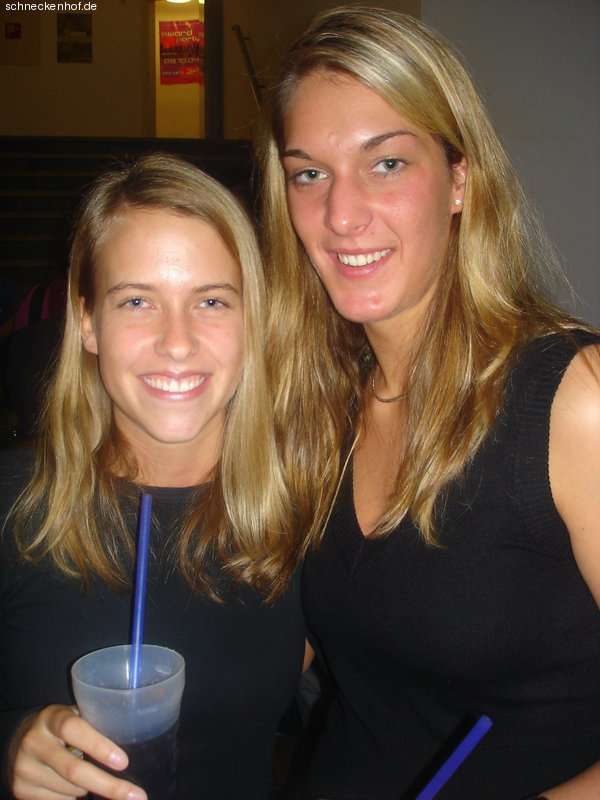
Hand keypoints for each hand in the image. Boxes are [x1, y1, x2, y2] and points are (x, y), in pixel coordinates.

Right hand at [8, 704, 146, 799]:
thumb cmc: (60, 727)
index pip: (74, 730)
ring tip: (92, 777)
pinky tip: (73, 788)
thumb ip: (97, 721)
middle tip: (136, 796)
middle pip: (74, 770)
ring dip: (88, 788)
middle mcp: (35, 742)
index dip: (99, 746)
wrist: (20, 740)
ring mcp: (25, 768)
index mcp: (52, 717)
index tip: (124, 763)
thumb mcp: (75, 715)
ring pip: (70, 790)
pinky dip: (73, 798)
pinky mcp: (21, 790)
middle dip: (109, 786)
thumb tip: (147, 720)